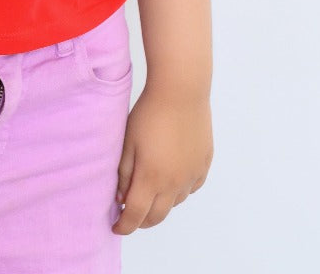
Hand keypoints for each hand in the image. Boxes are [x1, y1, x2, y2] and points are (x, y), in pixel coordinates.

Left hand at [112, 85, 212, 233]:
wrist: (181, 92)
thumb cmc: (149, 113)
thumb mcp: (128, 142)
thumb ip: (124, 173)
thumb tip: (122, 197)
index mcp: (151, 178)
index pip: (136, 215)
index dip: (124, 225)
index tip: (116, 227)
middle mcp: (175, 183)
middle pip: (157, 216)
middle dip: (142, 221)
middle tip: (131, 216)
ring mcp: (192, 174)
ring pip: (175, 203)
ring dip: (161, 204)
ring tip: (150, 193)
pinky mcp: (204, 163)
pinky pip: (192, 187)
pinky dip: (179, 191)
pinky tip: (172, 180)